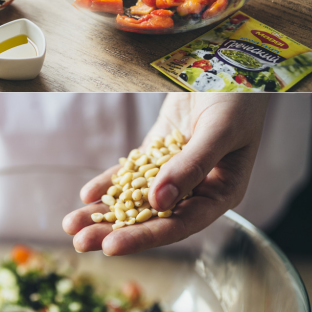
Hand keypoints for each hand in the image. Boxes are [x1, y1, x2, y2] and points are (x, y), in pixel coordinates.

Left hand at [62, 96, 268, 256]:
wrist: (233, 64)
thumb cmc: (239, 98)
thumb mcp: (221, 130)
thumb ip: (192, 165)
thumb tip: (158, 201)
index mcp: (221, 194)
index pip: (179, 224)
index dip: (145, 237)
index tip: (112, 247)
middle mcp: (198, 188)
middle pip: (152, 217)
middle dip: (115, 230)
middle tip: (79, 243)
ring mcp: (176, 169)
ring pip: (137, 198)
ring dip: (106, 212)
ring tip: (71, 226)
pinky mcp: (160, 150)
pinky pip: (133, 172)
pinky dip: (110, 183)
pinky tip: (87, 195)